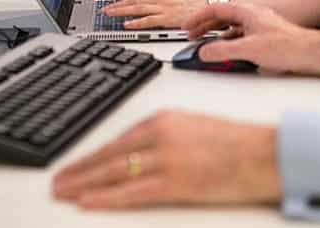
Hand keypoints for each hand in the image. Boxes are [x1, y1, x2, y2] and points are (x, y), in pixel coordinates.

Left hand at [52, 110, 279, 208]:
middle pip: (110, 154)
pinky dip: (106, 197)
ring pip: (115, 171)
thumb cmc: (235, 142)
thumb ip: (165, 136)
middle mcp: (161, 134)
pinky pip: (132, 191)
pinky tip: (88, 202)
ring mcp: (166, 157)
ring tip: (63, 191)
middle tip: (57, 179)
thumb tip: (139, 154)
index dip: (92, 153)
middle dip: (80, 168)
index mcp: (165, 118)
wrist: (262, 152)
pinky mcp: (174, 181)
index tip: (75, 162)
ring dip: (84, 182)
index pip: (118, 138)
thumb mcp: (193, 127)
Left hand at [104, 0, 208, 28]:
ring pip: (138, 8)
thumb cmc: (204, 2)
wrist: (216, 4)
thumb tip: (163, 7)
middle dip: (118, 3)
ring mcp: (165, 8)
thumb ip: (171, 0)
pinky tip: (126, 26)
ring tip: (109, 15)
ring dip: (121, 11)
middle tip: (105, 7)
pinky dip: (136, 23)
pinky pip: (148, 21)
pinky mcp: (169, 19)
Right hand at [184, 2, 319, 75]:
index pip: (215, 8)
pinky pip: (240, 35)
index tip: (187, 26)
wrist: (310, 52)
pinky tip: (227, 52)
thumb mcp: (248, 49)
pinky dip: (228, 41)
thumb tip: (205, 52)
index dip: (198, 17)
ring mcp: (258, 25)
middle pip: (221, 17)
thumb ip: (223, 51)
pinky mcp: (264, 36)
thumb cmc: (287, 45)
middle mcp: (251, 15)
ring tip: (205, 45)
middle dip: (204, 26)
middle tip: (192, 36)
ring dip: (216, 35)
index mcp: (246, 11)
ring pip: (231, 27)